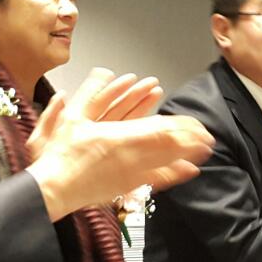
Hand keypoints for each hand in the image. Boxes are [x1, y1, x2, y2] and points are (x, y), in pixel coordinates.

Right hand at [26, 72, 213, 220]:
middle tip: (207, 135)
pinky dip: (175, 173)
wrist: (53, 189)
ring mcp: (132, 173)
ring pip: (167, 161)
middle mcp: (132, 156)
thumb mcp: (73, 118)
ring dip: (188, 154)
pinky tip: (188, 170)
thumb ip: (90, 93)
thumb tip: (103, 73)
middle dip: (190, 139)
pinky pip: (157, 179)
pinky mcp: (128, 186)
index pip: (160, 130)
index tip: (195, 124)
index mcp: (121, 137)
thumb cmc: (60, 157)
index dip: (181, 126)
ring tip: (205, 149)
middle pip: (169, 146)